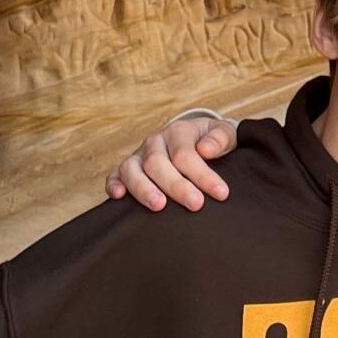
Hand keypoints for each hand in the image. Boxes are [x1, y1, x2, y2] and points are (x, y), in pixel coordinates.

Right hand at [104, 115, 238, 210]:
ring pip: (132, 169)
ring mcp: (139, 155)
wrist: (198, 139)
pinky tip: (119, 196)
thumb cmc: (212, 141)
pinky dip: (113, 184)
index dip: (203, 175)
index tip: (221, 193)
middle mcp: (155, 142)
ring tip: (159, 206)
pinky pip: (114, 175)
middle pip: (158, 162)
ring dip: (144, 188)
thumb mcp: (224, 133)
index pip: (186, 154)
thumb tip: (206, 150)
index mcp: (178, 131)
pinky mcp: (127, 170)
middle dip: (176, 185)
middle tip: (196, 204)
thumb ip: (220, 138)